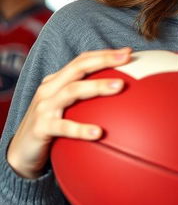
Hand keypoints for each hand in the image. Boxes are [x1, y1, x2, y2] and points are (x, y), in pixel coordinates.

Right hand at [6, 48, 132, 179]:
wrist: (22, 153)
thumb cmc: (52, 128)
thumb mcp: (68, 109)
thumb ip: (88, 99)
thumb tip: (124, 94)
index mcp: (57, 82)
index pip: (81, 61)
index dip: (104, 54)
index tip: (129, 51)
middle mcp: (49, 90)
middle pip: (78, 68)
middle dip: (103, 60)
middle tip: (127, 58)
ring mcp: (44, 108)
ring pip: (72, 91)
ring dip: (97, 86)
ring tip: (121, 86)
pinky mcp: (41, 129)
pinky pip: (64, 127)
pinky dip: (81, 129)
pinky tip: (99, 132)